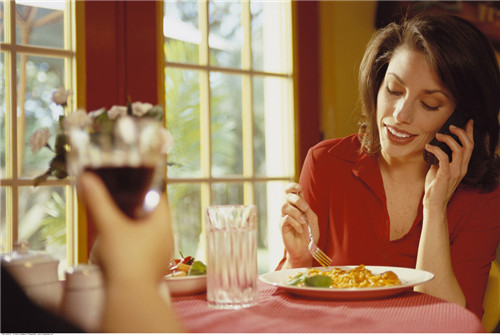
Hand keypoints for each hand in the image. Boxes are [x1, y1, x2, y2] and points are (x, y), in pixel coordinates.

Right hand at [78, 172, 173, 286]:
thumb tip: (87, 178)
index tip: (133, 181)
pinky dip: (136, 242)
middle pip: (155, 214)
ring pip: (151, 232)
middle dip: (138, 206)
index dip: (146, 186)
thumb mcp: (109, 226)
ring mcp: (162, 255)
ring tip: (120, 220)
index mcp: (163, 224)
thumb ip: (98, 201)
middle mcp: (167, 238)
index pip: (159, 196)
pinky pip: (147, 249)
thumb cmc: (124, 261)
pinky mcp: (154, 268)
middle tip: (122, 198)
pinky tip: (122, 244)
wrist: (129, 297)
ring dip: (137, 226)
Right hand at [279, 183, 318, 265]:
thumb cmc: (310, 235)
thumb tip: (302, 201)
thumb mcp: (313, 220)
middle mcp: (290, 210)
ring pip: (284, 206)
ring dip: (296, 213)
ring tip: (303, 221)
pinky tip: (300, 229)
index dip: (292, 186)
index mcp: (297, 206)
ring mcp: (284, 218)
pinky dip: (295, 223)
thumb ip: (308, 210)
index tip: (298, 188)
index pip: (291, 191)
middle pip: (287, 196)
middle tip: (305, 208)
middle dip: (297, 200)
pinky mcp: (281, 226)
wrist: (306, 250)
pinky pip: (285, 219)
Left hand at [423, 119, 473, 209]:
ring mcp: (455, 172)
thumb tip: (437, 149)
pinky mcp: (446, 175)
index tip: (468, 121)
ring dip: (448, 139)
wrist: (433, 203)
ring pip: (459, 150)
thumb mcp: (439, 170)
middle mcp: (462, 168)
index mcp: (462, 166)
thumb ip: (441, 160)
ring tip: (437, 135)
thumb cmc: (435, 187)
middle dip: (461, 133)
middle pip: (468, 146)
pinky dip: (436, 149)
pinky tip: (429, 147)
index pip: (470, 147)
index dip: (470, 133)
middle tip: (450, 126)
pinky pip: (444, 158)